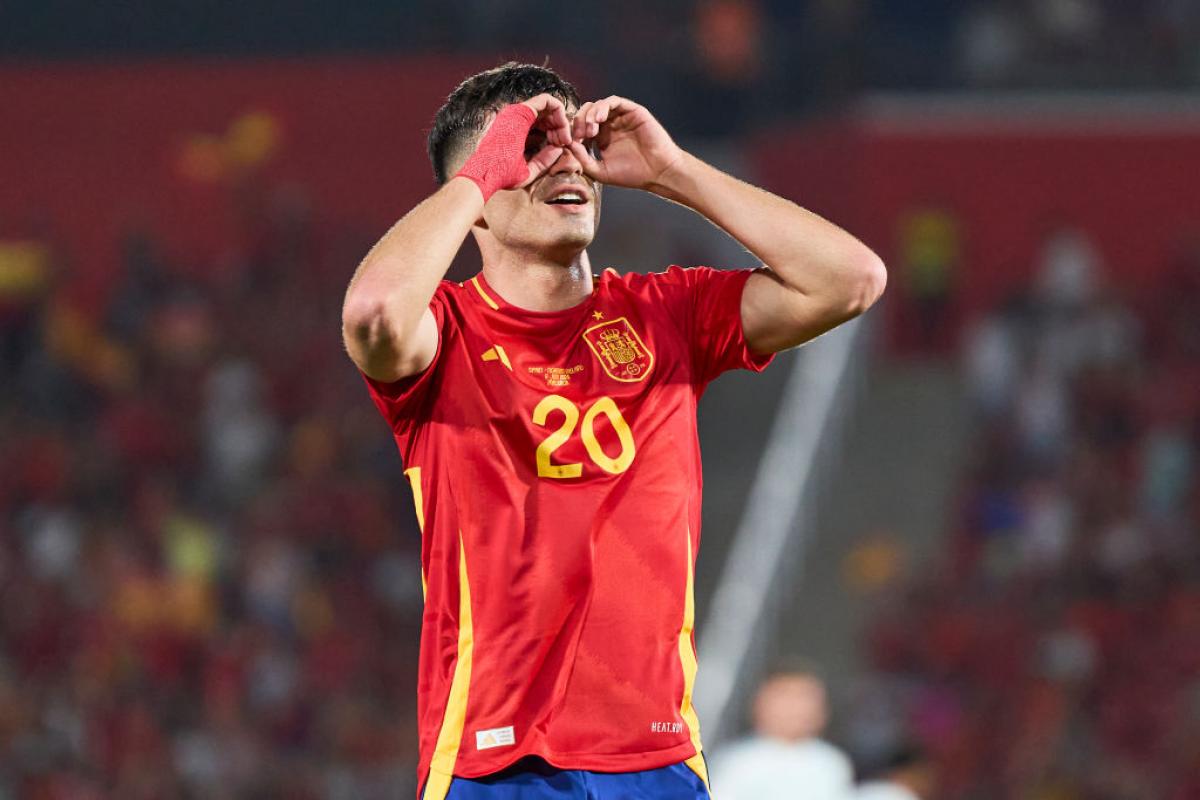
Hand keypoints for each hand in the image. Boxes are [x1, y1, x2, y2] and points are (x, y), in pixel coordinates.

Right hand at [454, 93, 571, 200]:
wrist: (488, 174)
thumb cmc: (503, 175)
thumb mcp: (529, 170)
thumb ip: (544, 159)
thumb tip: (559, 148)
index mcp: (514, 130)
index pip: (540, 125)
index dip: (554, 134)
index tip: (560, 147)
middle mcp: (514, 118)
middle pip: (546, 115)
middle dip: (560, 128)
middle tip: (565, 143)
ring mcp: (516, 112)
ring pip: (548, 107)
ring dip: (561, 122)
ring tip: (564, 139)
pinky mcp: (522, 110)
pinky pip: (547, 100)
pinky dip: (559, 112)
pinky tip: (562, 129)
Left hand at [566, 96, 684, 190]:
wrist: (658, 172)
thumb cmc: (632, 175)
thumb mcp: (600, 171)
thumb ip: (583, 159)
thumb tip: (567, 145)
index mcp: (601, 138)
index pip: (581, 127)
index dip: (572, 132)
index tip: (570, 143)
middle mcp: (610, 125)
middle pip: (586, 113)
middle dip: (579, 122)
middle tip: (579, 135)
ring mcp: (621, 117)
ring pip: (598, 105)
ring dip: (590, 115)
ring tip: (590, 130)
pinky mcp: (632, 111)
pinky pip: (613, 101)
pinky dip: (603, 107)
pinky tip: (599, 120)